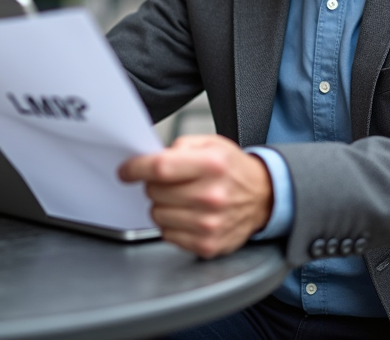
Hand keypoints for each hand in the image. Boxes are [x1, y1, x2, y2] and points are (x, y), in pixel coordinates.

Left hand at [118, 134, 272, 258]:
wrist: (263, 198)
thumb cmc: (233, 170)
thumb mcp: (211, 143)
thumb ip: (179, 147)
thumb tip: (148, 158)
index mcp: (212, 165)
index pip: (159, 168)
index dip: (135, 168)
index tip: (126, 171)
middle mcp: (212, 196)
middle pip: (155, 192)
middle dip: (154, 185)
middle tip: (170, 183)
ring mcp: (209, 224)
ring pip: (157, 215)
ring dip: (163, 206)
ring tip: (182, 199)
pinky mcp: (207, 245)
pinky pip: (167, 236)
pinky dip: (172, 225)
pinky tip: (188, 215)